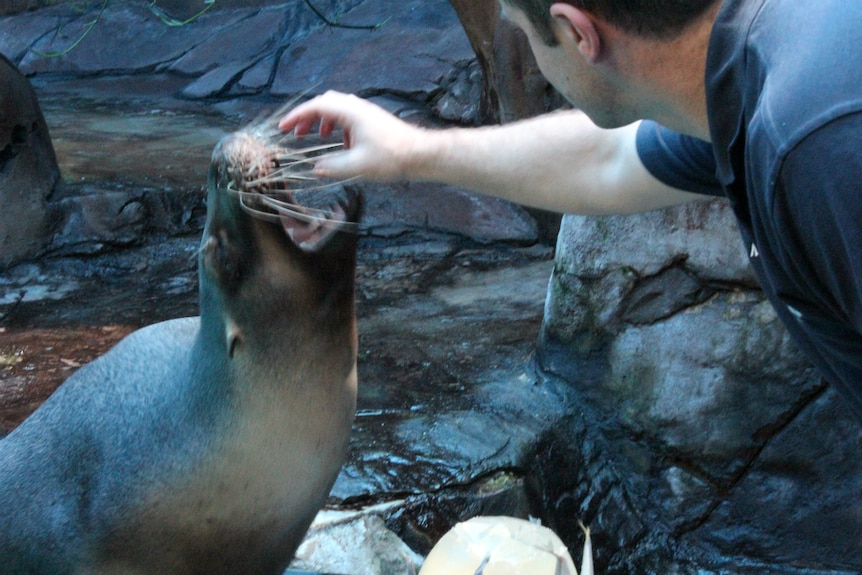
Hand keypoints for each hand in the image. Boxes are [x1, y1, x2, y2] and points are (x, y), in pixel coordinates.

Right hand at [278, 91, 423, 181]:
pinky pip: (348, 116)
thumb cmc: (391, 157)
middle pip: (325, 103)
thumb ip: (331, 166)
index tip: (283, 127)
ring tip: (315, 136)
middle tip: (295, 132)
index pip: (316, 106)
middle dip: (307, 116)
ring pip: (337, 108)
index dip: (296, 116)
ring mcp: (366, 111)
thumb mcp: (356, 166)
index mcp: (350, 112)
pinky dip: (337, 125)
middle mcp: (357, 106)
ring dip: (322, 120)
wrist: (420, 154)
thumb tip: (315, 168)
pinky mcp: (373, 119)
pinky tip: (341, 144)